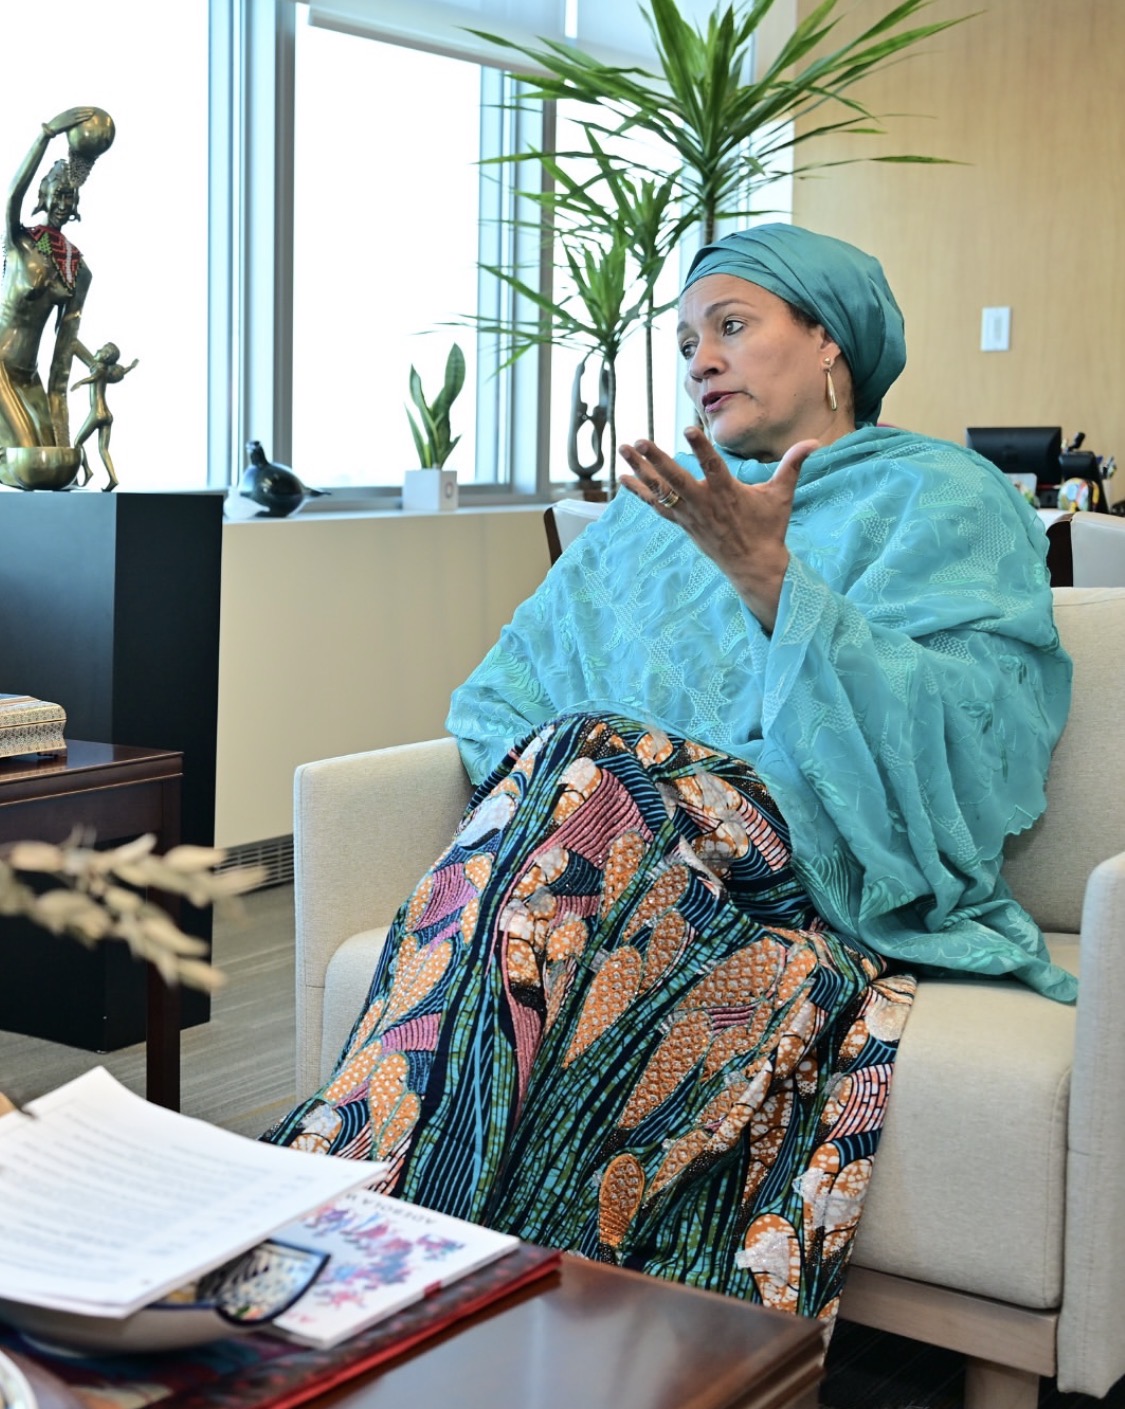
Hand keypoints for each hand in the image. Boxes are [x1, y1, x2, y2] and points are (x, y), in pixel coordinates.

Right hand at [43, 107, 97, 137]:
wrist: (48, 130)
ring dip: (86, 113)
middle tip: (92, 109)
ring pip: (78, 114)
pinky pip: (77, 119)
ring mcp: (67, 118)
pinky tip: (89, 118)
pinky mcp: (68, 122)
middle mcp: (66, 114)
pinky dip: (83, 118)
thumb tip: (70, 127)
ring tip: (93, 113)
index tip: (87, 109)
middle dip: (85, 110)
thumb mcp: (60, 126)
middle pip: (77, 111)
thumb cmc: (53, 130)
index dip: (80, 109)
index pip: (74, 110)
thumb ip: (66, 125)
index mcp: (64, 114)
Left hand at [618, 425, 817, 631]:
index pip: (713, 466)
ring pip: (661, 490)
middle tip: (639, 440)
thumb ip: (793, 464)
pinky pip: (658, 506)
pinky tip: (624, 478)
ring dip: (641, 470)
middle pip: (676, 479)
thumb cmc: (768, 528)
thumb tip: (816, 442)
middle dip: (656, 459)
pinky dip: (640, 492)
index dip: (701, 448)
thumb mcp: (781, 495)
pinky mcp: (683, 524)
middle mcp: (705, 504)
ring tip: (624, 449)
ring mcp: (690, 515)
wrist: (753, 565)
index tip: (689, 429)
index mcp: (728, 493)